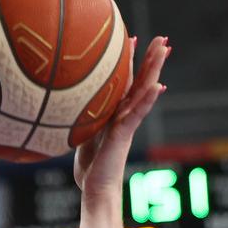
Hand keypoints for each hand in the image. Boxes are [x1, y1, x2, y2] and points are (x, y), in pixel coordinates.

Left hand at [73, 35, 169, 197]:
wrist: (96, 189)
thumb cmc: (90, 167)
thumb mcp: (82, 135)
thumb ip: (82, 119)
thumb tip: (63, 108)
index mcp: (115, 113)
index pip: (124, 81)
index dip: (129, 61)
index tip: (132, 39)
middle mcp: (124, 114)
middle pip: (140, 81)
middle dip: (151, 59)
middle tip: (163, 39)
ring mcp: (126, 122)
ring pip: (144, 91)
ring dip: (155, 70)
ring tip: (165, 50)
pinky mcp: (124, 133)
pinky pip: (138, 113)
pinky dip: (148, 99)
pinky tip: (158, 86)